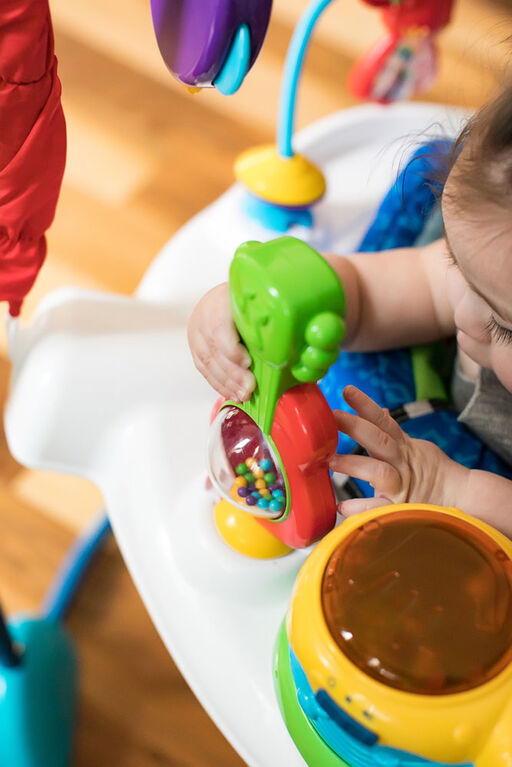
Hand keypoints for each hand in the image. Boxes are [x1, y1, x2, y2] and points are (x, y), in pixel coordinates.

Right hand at [188, 283, 255, 400]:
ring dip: (226, 383)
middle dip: (232, 374)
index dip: (232, 349)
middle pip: (214, 350)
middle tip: (249, 389)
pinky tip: (231, 393)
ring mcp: (196, 333)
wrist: (223, 295)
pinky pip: (203, 369)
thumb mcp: (254, 303)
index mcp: (220, 302)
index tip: (248, 363)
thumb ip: (261, 322)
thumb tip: (281, 347)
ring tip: (243, 396)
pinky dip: (218, 383)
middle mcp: (203, 317)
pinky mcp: (194, 348)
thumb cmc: (245, 301)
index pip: (219, 328)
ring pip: (207, 363)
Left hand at [330, 385, 467, 515]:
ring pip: (378, 472)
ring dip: (354, 465)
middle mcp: (401, 463)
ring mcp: (401, 486)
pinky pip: (378, 508)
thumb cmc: (432, 472)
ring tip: (331, 461)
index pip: (384, 421)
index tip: (347, 390)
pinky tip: (342, 506)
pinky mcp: (399, 509)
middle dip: (356, 426)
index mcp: (403, 447)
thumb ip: (394, 433)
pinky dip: (360, 508)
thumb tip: (382, 411)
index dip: (365, 405)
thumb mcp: (414, 447)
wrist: (459, 498)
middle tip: (332, 416)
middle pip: (379, 440)